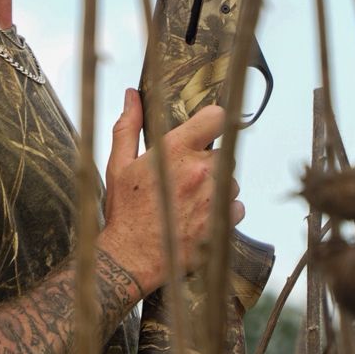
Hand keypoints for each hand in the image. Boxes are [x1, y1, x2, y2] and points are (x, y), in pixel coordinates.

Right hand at [99, 89, 243, 297]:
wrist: (131, 258)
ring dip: (216, 187)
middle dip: (208, 161)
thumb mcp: (119, 165)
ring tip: (188, 201)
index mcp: (176, 151)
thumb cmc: (123, 211)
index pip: (216, 117)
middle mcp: (200, 171)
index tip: (205, 130)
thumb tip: (132, 95)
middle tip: (184, 178)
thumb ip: (129, 126)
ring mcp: (215, 198)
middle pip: (223, 152)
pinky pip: (236, 207)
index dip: (211, 122)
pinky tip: (198, 217)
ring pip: (230, 181)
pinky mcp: (223, 223)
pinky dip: (222, 210)